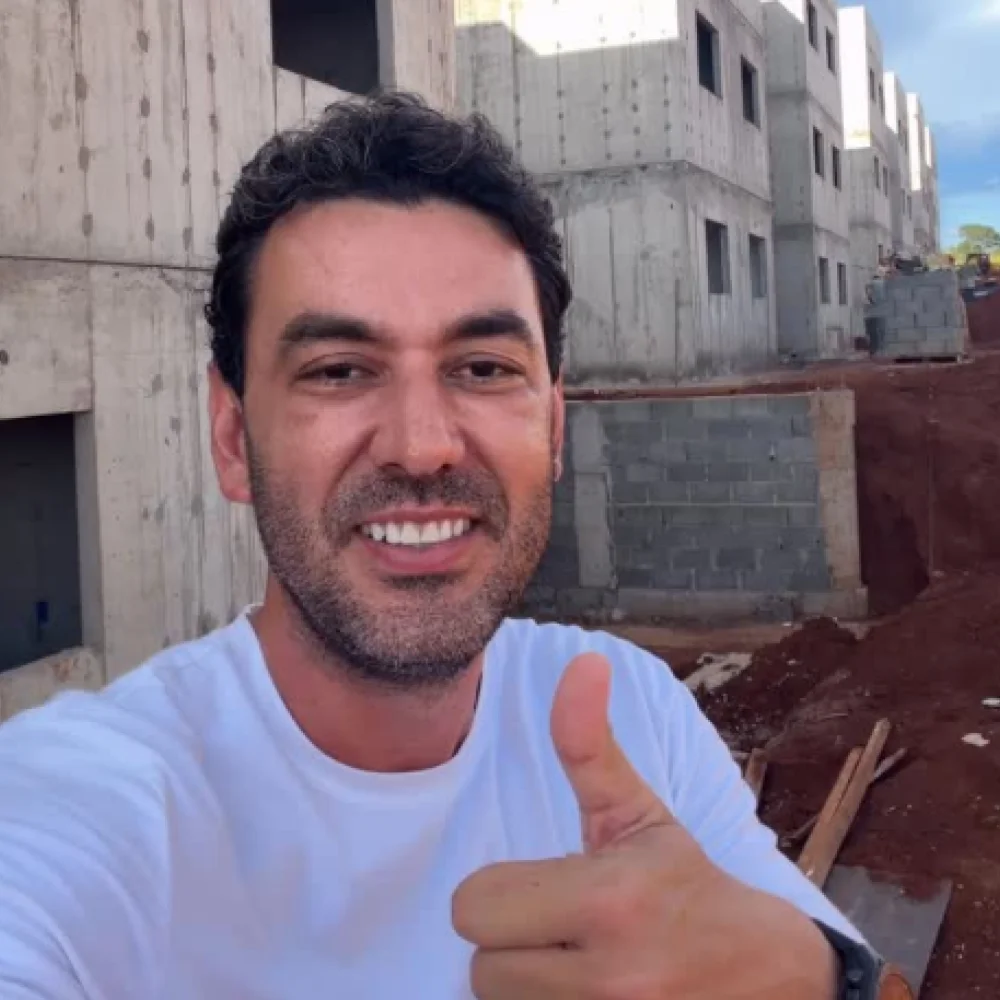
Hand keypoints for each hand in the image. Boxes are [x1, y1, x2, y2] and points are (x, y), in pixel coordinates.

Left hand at [452, 653, 837, 998]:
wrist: (767, 978)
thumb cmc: (686, 884)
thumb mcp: (638, 811)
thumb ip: (589, 743)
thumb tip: (582, 660)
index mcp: (608, 898)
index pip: (472, 905)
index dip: (497, 892)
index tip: (539, 886)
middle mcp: (608, 977)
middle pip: (478, 967)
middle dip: (507, 944)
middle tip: (554, 928)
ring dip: (522, 985)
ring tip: (570, 961)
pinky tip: (579, 989)